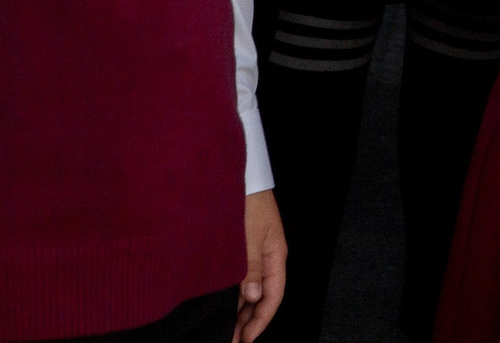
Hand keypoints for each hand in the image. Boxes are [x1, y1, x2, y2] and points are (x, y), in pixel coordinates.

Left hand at [237, 191, 286, 340]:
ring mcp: (255, 251)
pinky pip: (242, 277)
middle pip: (263, 295)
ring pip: (252, 288)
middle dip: (250, 320)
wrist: (232, 173)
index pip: (274, 295)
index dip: (261, 319)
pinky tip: (223, 304)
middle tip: (232, 340)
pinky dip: (234, 294)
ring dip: (241, 310)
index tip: (246, 338)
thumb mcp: (247, 235)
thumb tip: (254, 297)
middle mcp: (267, 255)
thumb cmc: (245, 200)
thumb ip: (250, 267)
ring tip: (227, 329)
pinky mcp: (241, 246)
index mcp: (275, 253)